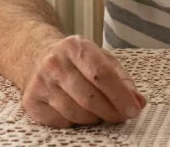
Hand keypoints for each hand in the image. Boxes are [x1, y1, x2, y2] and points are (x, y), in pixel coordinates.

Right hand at [22, 35, 146, 127]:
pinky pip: (60, 121)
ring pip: (74, 112)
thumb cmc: (75, 59)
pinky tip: (80, 114)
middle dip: (110, 111)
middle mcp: (54, 63)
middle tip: (122, 116)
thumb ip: (122, 79)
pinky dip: (76, 123)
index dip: (120, 95)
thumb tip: (138, 102)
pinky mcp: (31, 101)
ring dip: (94, 118)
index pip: (101, 74)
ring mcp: (39, 82)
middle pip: (89, 96)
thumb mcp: (101, 59)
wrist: (35, 55)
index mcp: (75, 47)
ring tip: (101, 113)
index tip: (134, 109)